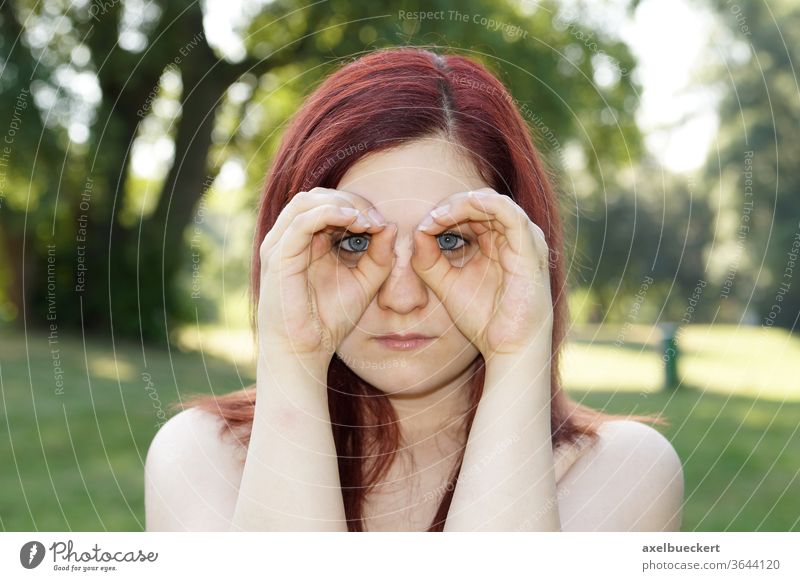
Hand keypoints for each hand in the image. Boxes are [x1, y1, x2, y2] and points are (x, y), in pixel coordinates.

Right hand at [258, 187, 396, 366]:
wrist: (305, 352)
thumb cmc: (329, 320)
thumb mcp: (365, 282)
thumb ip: (379, 256)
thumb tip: (391, 225)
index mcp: (306, 241)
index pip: (328, 203)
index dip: (357, 206)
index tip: (383, 224)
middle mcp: (289, 238)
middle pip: (317, 196)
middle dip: (351, 201)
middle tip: (376, 219)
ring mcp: (280, 245)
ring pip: (306, 201)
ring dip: (341, 204)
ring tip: (366, 220)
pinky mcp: (278, 257)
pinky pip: (301, 222)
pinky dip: (329, 214)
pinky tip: (353, 222)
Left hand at [410, 188, 552, 359]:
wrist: (509, 347)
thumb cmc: (484, 320)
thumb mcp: (446, 285)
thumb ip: (428, 261)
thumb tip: (416, 233)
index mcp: (497, 242)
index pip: (470, 212)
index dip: (443, 213)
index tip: (419, 227)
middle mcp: (513, 236)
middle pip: (479, 202)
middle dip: (448, 207)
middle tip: (425, 221)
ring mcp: (525, 238)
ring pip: (490, 201)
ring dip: (458, 204)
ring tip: (435, 218)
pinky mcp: (530, 246)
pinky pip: (506, 211)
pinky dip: (477, 206)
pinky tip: (449, 216)